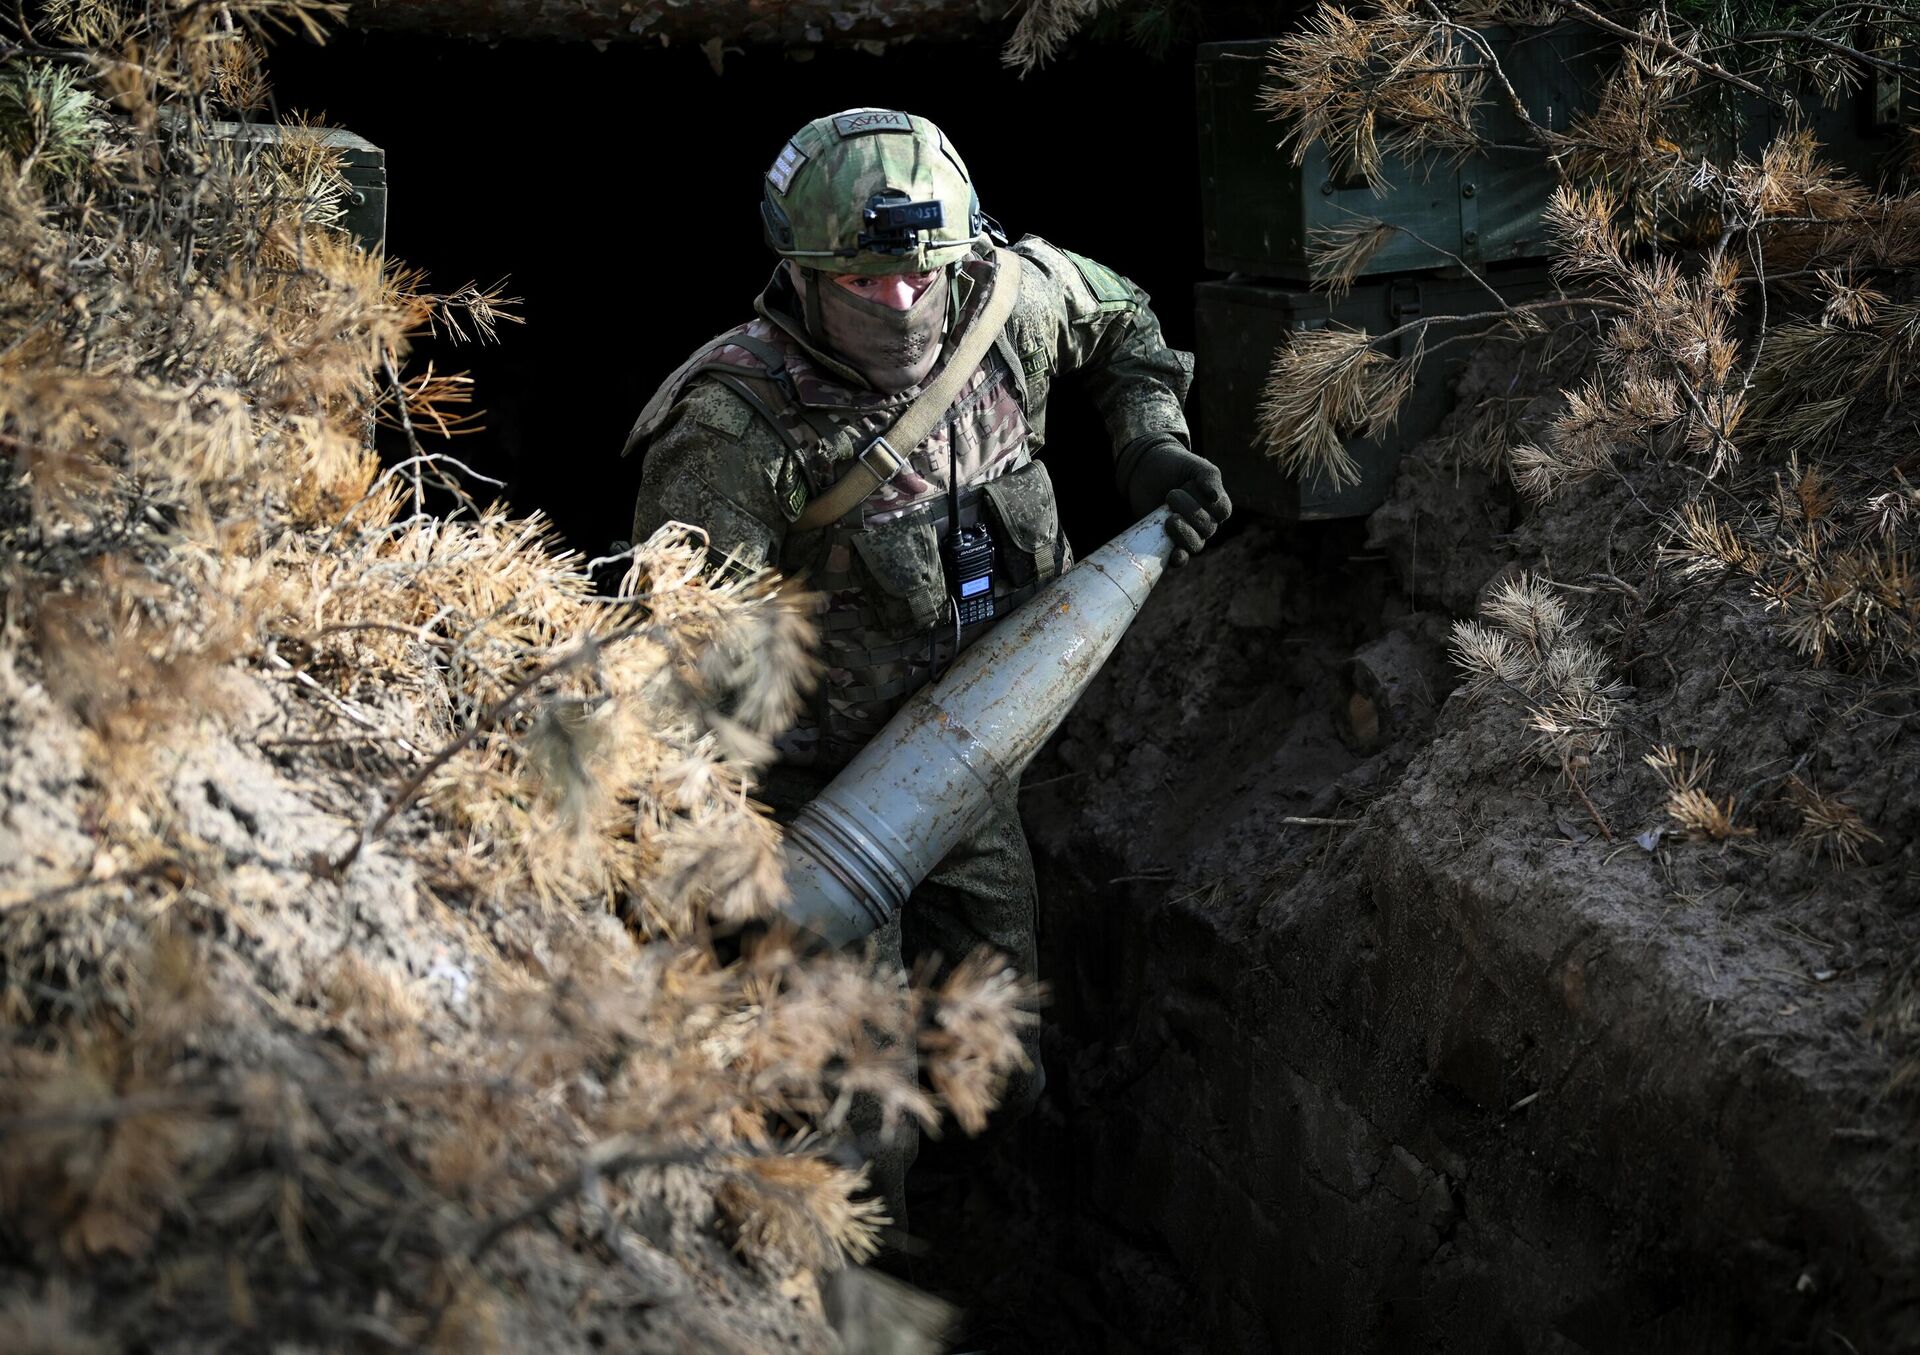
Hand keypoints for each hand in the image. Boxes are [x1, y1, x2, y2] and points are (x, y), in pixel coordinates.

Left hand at [1121, 437, 1231, 566]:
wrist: (1144, 470)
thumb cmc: (1174, 466)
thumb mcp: (1194, 466)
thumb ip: (1209, 477)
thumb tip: (1213, 496)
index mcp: (1217, 505)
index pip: (1222, 511)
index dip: (1205, 500)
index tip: (1188, 483)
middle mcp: (1206, 523)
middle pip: (1207, 528)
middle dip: (1189, 510)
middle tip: (1171, 494)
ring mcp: (1188, 535)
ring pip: (1195, 545)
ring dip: (1183, 533)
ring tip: (1168, 517)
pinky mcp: (1169, 543)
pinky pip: (1180, 558)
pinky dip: (1179, 558)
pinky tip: (1175, 554)